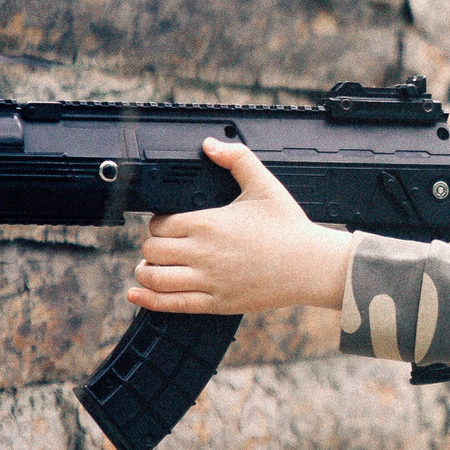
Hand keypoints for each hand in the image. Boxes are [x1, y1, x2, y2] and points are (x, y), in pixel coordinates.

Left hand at [129, 139, 353, 314]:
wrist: (311, 266)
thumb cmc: (289, 228)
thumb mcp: (265, 185)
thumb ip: (237, 159)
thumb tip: (210, 144)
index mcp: (208, 223)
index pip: (160, 224)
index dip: (160, 223)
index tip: (170, 224)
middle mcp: (203, 253)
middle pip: (152, 250)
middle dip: (153, 247)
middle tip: (165, 246)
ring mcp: (208, 280)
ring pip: (155, 278)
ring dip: (147, 272)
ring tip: (153, 267)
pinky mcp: (216, 303)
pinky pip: (171, 304)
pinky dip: (148, 300)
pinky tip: (138, 294)